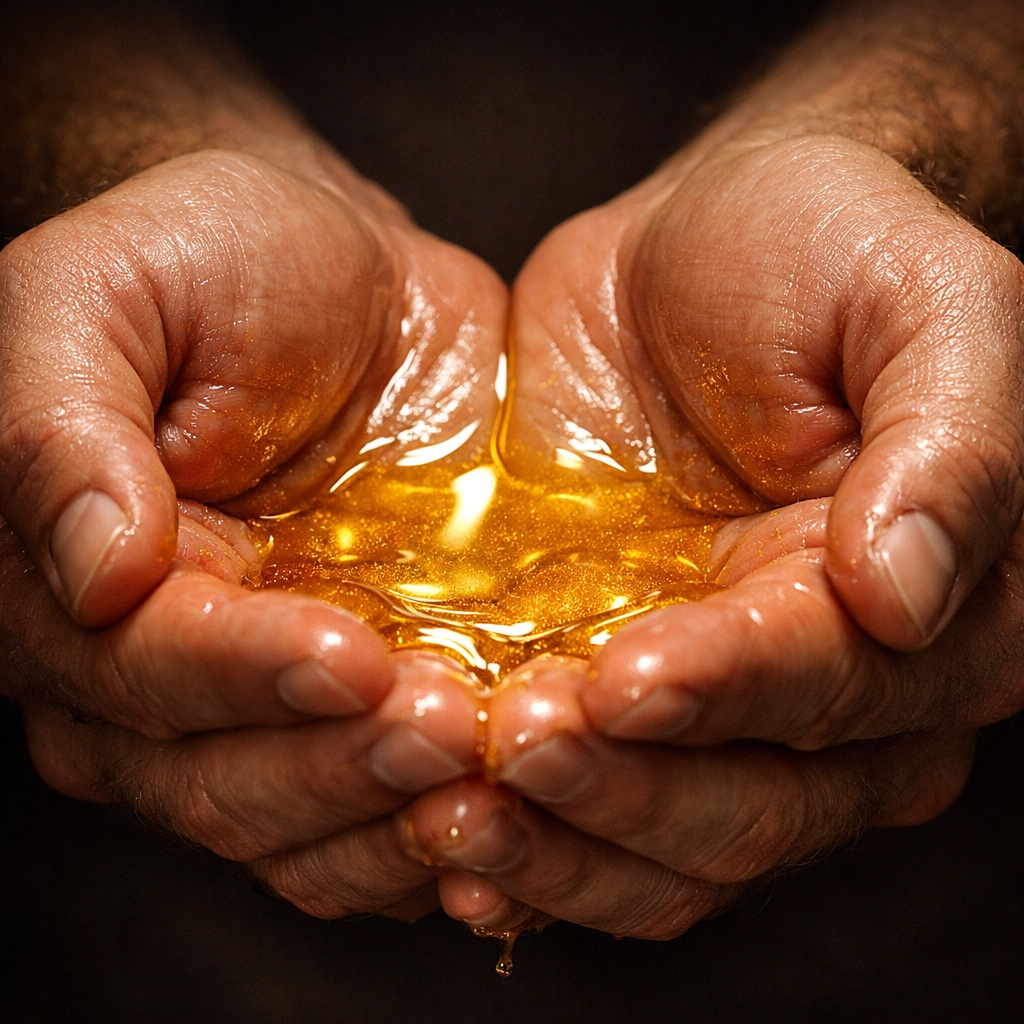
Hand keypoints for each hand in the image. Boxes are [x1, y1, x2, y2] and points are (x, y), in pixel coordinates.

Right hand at [0, 147, 506, 916]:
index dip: (246, 674)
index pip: (146, 671)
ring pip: (308, 828)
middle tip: (450, 729)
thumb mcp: (110, 294)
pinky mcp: (370, 703)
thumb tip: (94, 571)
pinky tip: (515, 811)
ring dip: (399, 818)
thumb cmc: (218, 263)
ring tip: (496, 780)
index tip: (352, 655)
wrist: (348, 283)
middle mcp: (160, 678)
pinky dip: (447, 833)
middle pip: (225, 781)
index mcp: (78, 589)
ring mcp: (271, 705)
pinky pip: (390, 810)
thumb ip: (63, 428)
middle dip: (339, 764)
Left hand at [397, 117, 1023, 933]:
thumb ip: (951, 446)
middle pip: (748, 807)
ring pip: (662, 846)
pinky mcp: (614, 691)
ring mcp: (717, 709)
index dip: (728, 694)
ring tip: (452, 815)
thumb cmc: (821, 254)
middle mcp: (837, 692)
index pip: (833, 688)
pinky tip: (446, 842)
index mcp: (932, 611)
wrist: (698, 249)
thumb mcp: (915, 306)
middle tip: (515, 752)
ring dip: (558, 846)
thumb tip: (910, 593)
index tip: (620, 680)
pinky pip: (583, 814)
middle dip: (628, 791)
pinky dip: (523, 842)